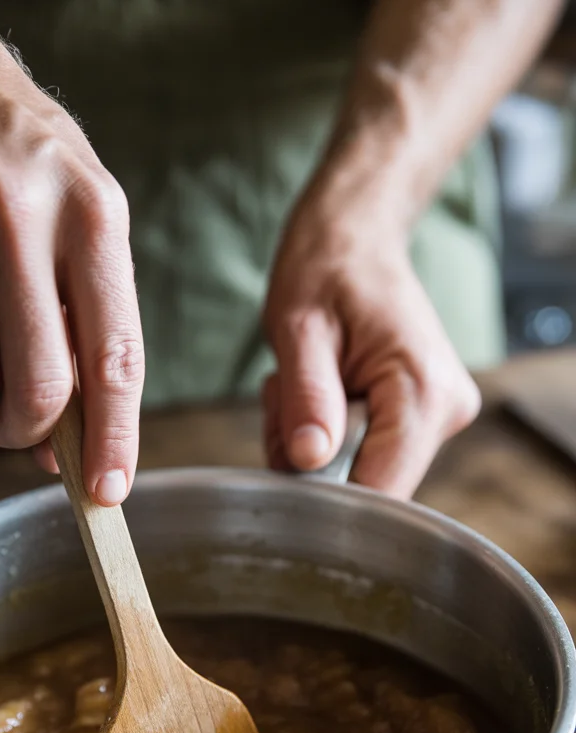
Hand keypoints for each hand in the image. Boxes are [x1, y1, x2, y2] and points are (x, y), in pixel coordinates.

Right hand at [0, 0, 142, 504]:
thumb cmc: (18, 153)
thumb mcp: (82, 210)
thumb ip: (90, 318)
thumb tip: (73, 436)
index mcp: (94, 216)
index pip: (114, 357)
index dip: (114, 438)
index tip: (107, 492)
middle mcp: (23, 220)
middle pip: (36, 387)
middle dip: (28, 430)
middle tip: (17, 431)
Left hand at [262, 186, 480, 498]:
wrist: (355, 236)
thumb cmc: (327, 267)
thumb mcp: (299, 329)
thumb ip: (308, 398)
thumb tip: (309, 460)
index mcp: (423, 390)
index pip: (381, 491)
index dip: (326, 496)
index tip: (287, 457)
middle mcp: (445, 411)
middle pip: (369, 487)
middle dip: (312, 459)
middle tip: (288, 397)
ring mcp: (437, 416)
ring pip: (360, 473)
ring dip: (315, 443)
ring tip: (303, 385)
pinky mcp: (420, 418)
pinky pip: (363, 454)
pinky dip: (328, 434)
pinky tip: (320, 392)